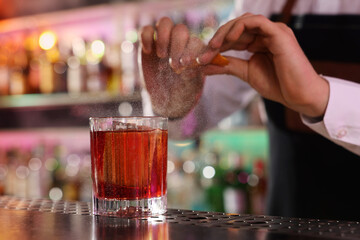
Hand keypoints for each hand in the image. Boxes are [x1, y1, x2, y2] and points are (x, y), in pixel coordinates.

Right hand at [140, 17, 205, 117]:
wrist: (163, 97)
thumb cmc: (181, 91)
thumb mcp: (193, 85)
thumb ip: (203, 73)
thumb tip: (222, 63)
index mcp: (193, 48)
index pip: (195, 40)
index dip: (193, 49)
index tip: (189, 63)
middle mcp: (179, 40)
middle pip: (181, 30)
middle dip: (178, 47)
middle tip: (175, 66)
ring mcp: (163, 39)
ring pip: (165, 23)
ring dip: (164, 39)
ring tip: (162, 56)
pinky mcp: (148, 41)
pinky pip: (147, 29)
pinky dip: (147, 37)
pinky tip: (148, 51)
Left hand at [198, 13, 329, 117]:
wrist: (298, 95)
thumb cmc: (277, 85)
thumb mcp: (246, 73)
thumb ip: (227, 66)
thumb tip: (204, 66)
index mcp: (259, 42)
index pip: (234, 36)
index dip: (217, 44)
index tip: (203, 58)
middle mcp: (266, 34)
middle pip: (236, 27)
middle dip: (218, 39)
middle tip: (204, 53)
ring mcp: (273, 31)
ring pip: (244, 21)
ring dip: (225, 32)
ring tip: (214, 47)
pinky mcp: (279, 32)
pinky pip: (256, 21)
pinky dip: (240, 27)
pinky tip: (229, 39)